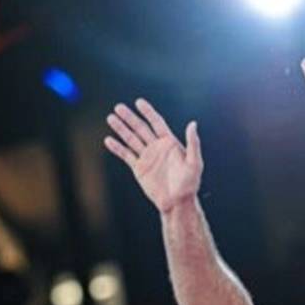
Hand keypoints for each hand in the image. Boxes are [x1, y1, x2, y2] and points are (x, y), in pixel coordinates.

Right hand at [104, 99, 201, 213]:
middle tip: (118, 107)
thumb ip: (193, 143)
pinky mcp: (139, 168)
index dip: (148, 112)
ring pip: (131, 139)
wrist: (177, 203)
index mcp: (170, 143)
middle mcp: (157, 147)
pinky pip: (126, 155)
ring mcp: (147, 157)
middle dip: (129, 117)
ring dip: (121, 129)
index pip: (157, 123)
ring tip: (110, 118)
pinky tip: (108, 140)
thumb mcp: (195, 163)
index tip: (138, 102)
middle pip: (140, 128)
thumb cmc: (189, 184)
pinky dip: (117, 148)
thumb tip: (193, 123)